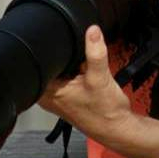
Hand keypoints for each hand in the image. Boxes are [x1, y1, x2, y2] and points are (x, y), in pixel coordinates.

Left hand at [38, 25, 133, 145]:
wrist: (118, 126)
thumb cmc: (104, 110)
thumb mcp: (100, 78)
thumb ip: (95, 53)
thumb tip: (92, 30)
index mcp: (47, 91)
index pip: (40, 61)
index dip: (51, 48)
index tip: (64, 40)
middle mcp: (48, 94)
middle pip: (51, 62)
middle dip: (65, 54)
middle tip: (79, 55)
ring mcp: (59, 94)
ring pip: (61, 67)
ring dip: (73, 61)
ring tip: (84, 65)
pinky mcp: (69, 94)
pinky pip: (69, 73)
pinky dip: (78, 68)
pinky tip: (87, 69)